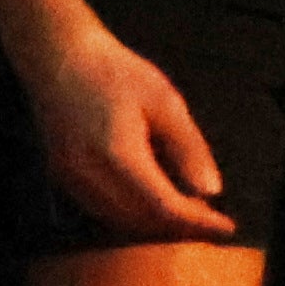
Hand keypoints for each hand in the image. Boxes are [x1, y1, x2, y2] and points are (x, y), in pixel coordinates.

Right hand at [23, 20, 232, 240]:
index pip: (163, 207)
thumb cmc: (115, 73)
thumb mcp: (166, 103)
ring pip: (118, 221)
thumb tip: (211, 190)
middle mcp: (87, 174)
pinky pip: (100, 209)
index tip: (226, 227)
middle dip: (179, 227)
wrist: (58, 57)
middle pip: (140, 221)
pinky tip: (153, 203)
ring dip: (154, 225)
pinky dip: (130, 215)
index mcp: (117, 155)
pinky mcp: (61, 176)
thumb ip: (189, 149)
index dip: (197, 222)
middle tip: (212, 221)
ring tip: (189, 214)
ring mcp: (69, 178)